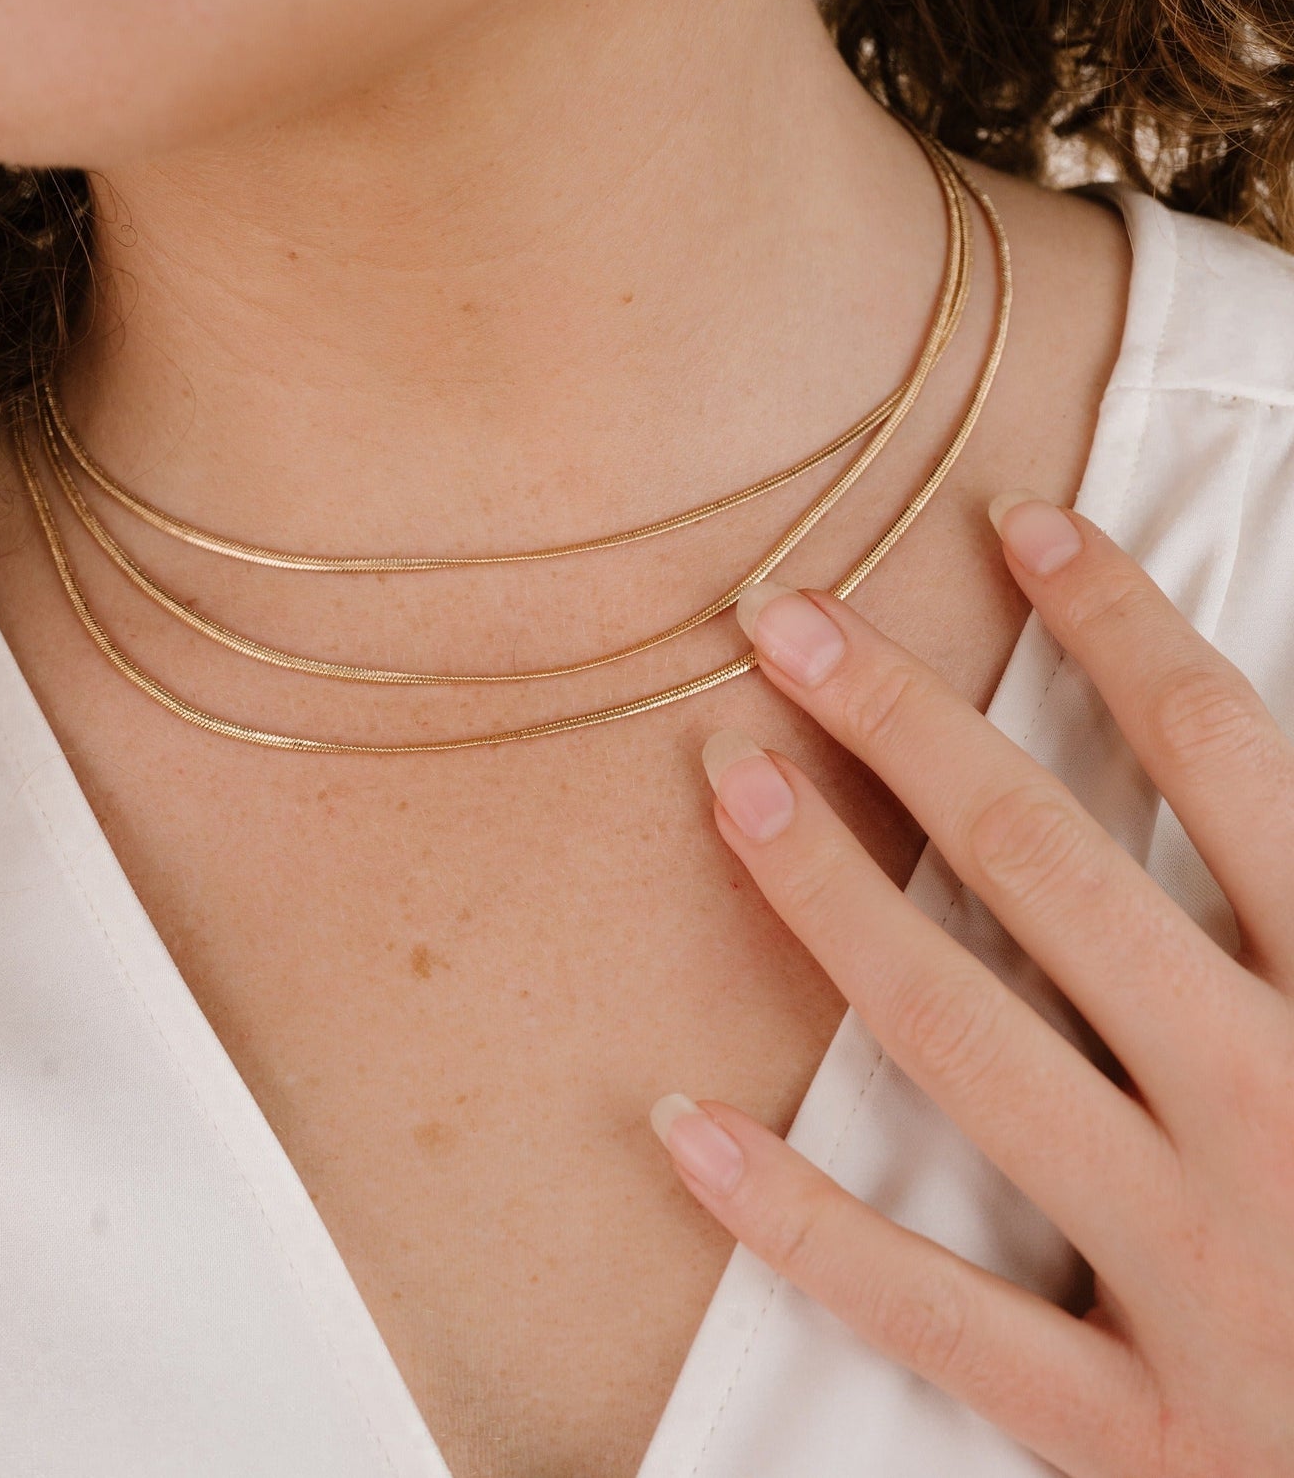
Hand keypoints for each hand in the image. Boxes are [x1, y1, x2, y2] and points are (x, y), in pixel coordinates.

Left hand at [651, 495, 1293, 1477]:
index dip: (1118, 624)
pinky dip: (802, 1225)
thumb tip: (1262, 755)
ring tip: (729, 780)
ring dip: (831, 901)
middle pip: (1052, 869)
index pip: (1229, 756)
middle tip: (789, 619)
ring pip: (968, 1050)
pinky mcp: (1134, 1432)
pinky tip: (680, 1127)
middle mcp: (1275, 1116)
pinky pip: (940, 1317)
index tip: (1020, 526)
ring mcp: (1199, 1276)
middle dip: (914, 724)